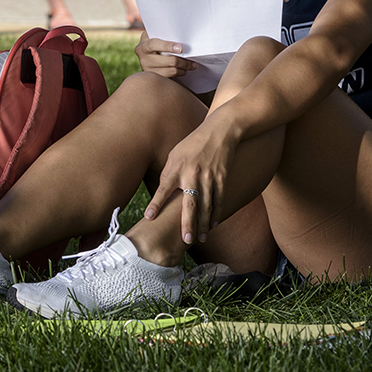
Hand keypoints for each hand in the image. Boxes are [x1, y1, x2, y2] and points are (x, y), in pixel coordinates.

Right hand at [134, 32, 196, 78]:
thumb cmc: (156, 41)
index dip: (168, 46)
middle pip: (168, 60)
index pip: (154, 45)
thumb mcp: (155, 35)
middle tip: (192, 57)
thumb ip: (164, 35)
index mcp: (143, 46)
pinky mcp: (155, 78)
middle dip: (183, 60)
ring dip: (184, 67)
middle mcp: (143, 59)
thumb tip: (181, 38)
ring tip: (191, 64)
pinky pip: (171, 77)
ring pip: (172, 70)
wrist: (150, 54)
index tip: (180, 48)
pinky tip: (183, 69)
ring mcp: (148, 70)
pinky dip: (180, 73)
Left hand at [144, 118, 239, 245]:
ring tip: (200, 238)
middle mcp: (192, 174)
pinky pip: (219, 200)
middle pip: (189, 203)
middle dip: (187, 223)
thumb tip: (162, 194)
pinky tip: (212, 225)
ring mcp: (209, 177)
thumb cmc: (193, 144)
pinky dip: (216, 214)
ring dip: (203, 224)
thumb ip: (168, 174)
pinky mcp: (222, 178)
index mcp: (177, 167)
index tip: (148, 217)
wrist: (220, 131)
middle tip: (185, 240)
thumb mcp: (175, 154)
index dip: (156, 204)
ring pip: (206, 206)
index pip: (163, 189)